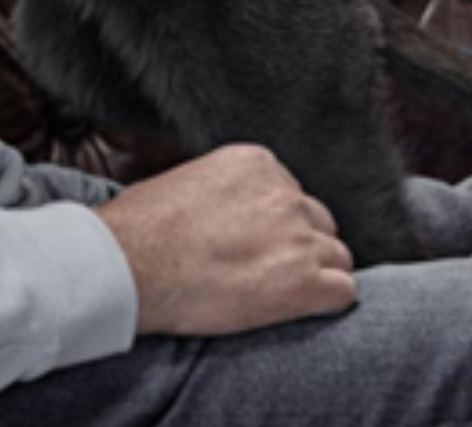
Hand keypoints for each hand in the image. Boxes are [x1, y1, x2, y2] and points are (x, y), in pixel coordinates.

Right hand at [95, 145, 356, 337]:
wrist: (128, 264)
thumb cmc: (140, 226)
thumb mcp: (185, 178)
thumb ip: (226, 188)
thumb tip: (230, 206)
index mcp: (256, 163)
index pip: (293, 193)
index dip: (276, 222)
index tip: (254, 241)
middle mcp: (283, 195)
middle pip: (319, 223)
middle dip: (300, 245)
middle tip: (266, 268)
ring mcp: (297, 239)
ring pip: (337, 257)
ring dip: (315, 274)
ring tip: (280, 292)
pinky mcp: (301, 284)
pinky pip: (343, 292)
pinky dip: (326, 302)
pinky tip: (297, 308)